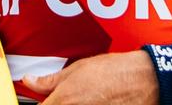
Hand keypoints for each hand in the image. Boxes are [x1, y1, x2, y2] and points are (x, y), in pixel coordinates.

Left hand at [22, 50, 158, 104]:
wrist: (143, 81)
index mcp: (64, 101)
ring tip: (85, 99)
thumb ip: (49, 80)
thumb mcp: (76, 70)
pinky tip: (94, 102)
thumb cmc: (113, 72)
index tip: (42, 101)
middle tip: (65, 99)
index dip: (40, 104)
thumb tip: (29, 81)